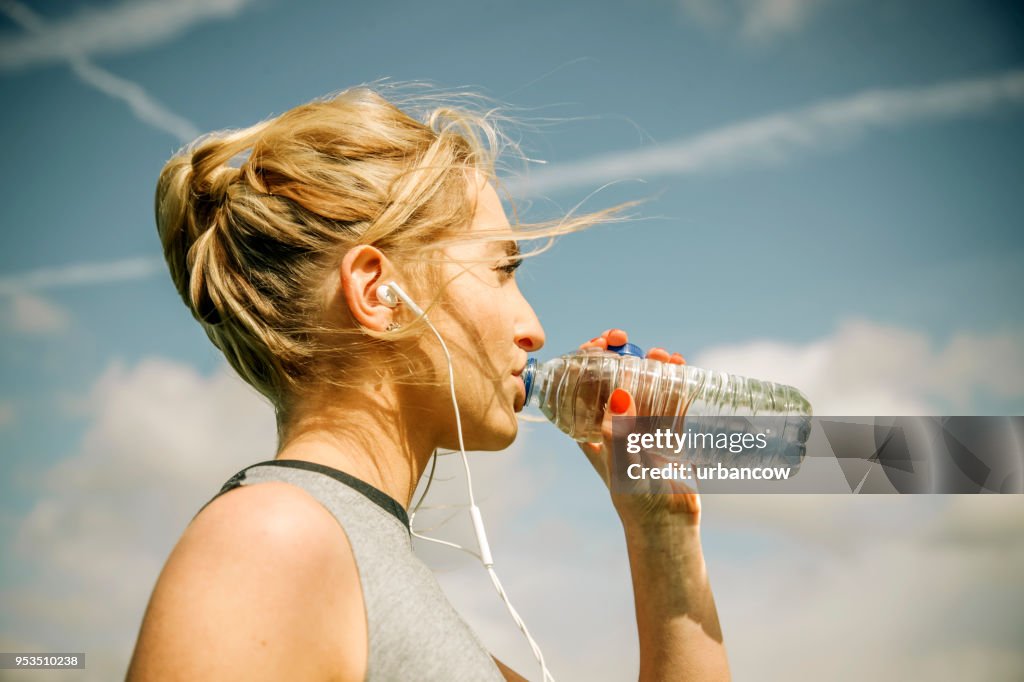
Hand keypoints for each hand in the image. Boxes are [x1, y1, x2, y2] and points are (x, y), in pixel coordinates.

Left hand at [577, 328, 701, 530]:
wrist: (667, 529)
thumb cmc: (636, 502)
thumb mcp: (624, 465)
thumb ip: (621, 432)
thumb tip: (618, 394)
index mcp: (592, 431)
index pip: (582, 387)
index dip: (587, 360)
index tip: (601, 343)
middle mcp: (614, 426)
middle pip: (613, 380)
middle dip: (622, 357)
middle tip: (630, 343)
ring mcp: (641, 429)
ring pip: (643, 387)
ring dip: (651, 367)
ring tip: (664, 356)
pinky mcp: (666, 434)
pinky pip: (668, 401)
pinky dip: (674, 383)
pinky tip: (681, 368)